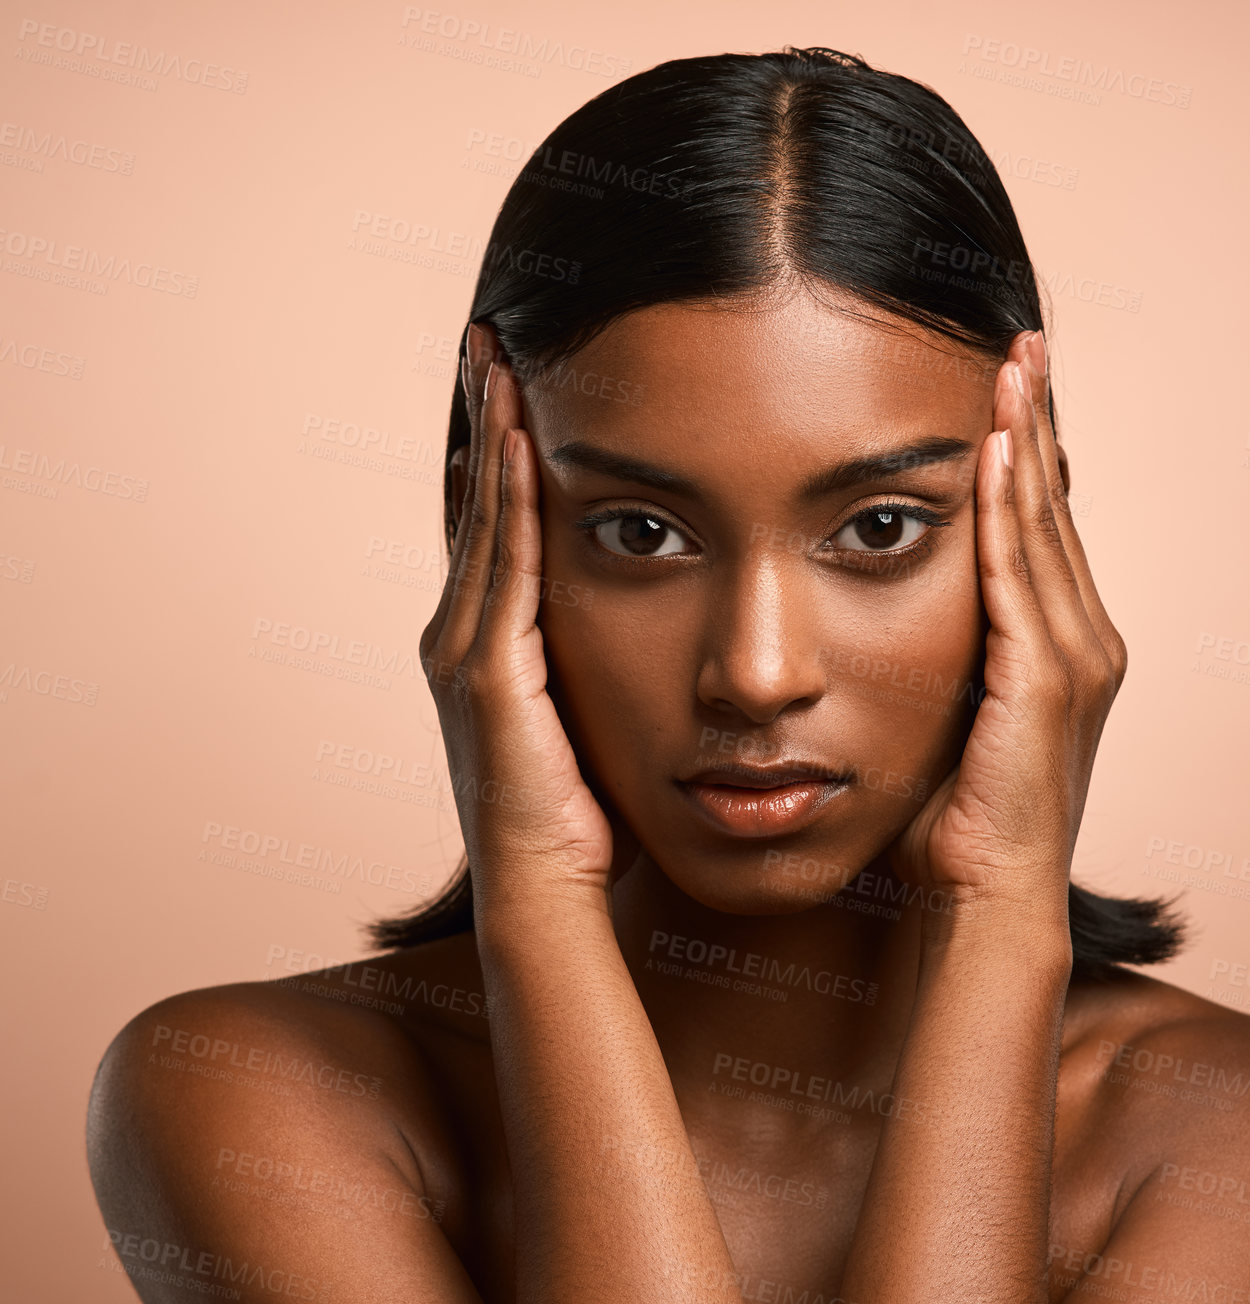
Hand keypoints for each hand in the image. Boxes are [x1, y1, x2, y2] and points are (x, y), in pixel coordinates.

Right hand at [419, 324, 632, 928]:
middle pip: (480, 503)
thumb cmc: (582, 811)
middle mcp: (463, 635)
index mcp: (490, 642)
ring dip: (494, 439)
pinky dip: (512, 503)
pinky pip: (505, 571)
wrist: (549, 890)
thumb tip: (655, 605)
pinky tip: (525, 443)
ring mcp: (466, 653)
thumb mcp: (593, 709)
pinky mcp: (485, 676)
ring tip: (498, 361)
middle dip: (487, 419)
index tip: (517, 379)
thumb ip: (598, 655)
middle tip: (493, 337)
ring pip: (485, 522)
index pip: (500, 523)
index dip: (505, 449)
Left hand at [889, 330, 1126, 937]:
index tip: (1007, 380)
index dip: (1028, 450)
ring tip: (1011, 366)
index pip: (1043, 527)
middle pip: (1055, 508)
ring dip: (1027, 443)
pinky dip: (1010, 512)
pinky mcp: (1048, 682)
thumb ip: (938, 649)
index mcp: (1061, 646)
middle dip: (1036, 421)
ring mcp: (1076, 660)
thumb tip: (880, 600)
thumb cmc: (950, 818)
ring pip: (1046, 528)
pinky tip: (995, 451)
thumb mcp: (943, 709)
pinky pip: (1021, 579)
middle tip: (1021, 342)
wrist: (980, 897)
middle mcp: (1085, 642)